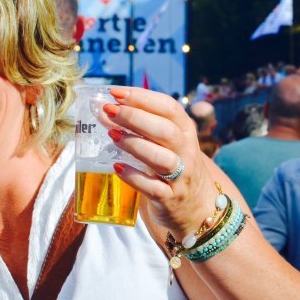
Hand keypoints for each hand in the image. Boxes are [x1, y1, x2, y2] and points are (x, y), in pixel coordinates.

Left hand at [104, 87, 217, 238]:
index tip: (115, 92)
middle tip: (109, 110)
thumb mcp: (162, 142)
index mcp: (185, 131)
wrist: (196, 206)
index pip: (168, 107)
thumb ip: (137, 127)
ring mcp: (181, 176)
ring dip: (135, 145)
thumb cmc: (172, 165)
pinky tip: (117, 167)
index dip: (142, 98)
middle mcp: (186, 151)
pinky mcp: (170, 198)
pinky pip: (153, 188)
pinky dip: (134, 176)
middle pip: (165, 130)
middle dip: (135, 117)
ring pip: (162, 159)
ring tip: (112, 135)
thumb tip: (103, 111)